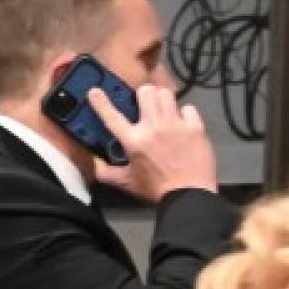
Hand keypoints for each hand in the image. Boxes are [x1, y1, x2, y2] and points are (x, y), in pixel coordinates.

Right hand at [87, 81, 217, 199]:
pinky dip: (185, 114)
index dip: (101, 103)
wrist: (189, 196)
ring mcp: (176, 125)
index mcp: (134, 141)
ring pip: (166, 94)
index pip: (112, 117)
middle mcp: (153, 127)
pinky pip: (188, 108)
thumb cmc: (156, 190)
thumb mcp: (126, 183)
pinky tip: (183, 124)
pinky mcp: (195, 127)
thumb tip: (93, 162)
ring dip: (162, 100)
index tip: (94, 91)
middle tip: (145, 105)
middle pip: (146, 92)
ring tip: (164, 110)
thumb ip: (105, 172)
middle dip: (143, 95)